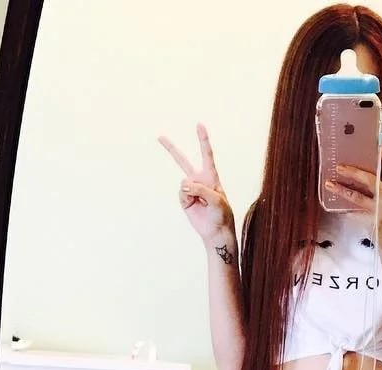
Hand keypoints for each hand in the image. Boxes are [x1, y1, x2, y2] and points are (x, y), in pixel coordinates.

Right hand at [158, 123, 234, 244]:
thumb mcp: (216, 200)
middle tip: (160, 137)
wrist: (216, 232)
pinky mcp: (184, 199)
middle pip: (183, 161)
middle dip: (171, 149)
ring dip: (192, 192)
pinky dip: (186, 199)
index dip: (203, 140)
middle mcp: (199, 180)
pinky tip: (194, 206)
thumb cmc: (221, 214)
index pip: (206, 155)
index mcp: (211, 176)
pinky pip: (181, 194)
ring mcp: (190, 189)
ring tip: (202, 203)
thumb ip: (201, 189)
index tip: (199, 125)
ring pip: (184, 183)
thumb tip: (183, 185)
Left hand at [329, 136, 381, 249]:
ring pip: (359, 195)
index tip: (381, 138)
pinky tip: (336, 203)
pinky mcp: (376, 218)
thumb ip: (380, 191)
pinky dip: (346, 206)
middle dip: (354, 172)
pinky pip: (356, 210)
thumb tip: (361, 177)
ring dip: (343, 189)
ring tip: (330, 183)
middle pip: (371, 179)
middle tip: (339, 165)